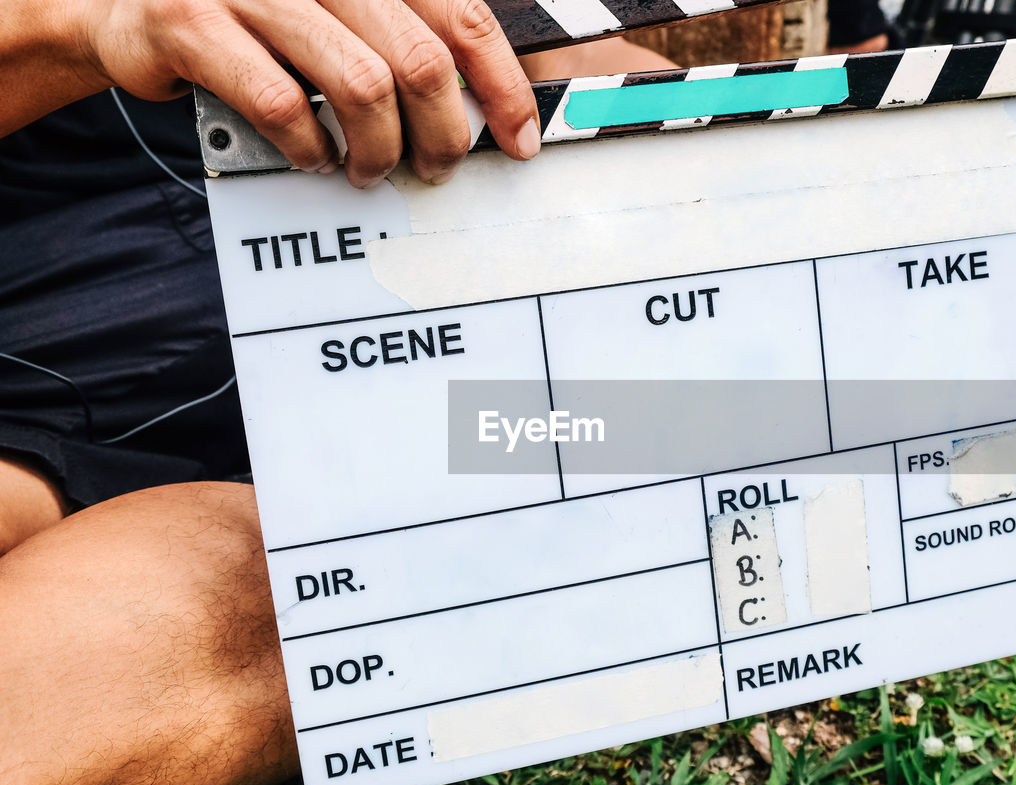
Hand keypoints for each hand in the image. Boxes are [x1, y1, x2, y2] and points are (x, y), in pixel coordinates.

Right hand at [80, 0, 540, 186]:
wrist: (130, 2)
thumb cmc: (256, 16)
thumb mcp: (340, 13)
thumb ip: (404, 40)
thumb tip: (486, 105)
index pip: (461, 15)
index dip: (501, 84)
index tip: (519, 137)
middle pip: (420, 59)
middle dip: (442, 132)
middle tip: (436, 167)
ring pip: (360, 86)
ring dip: (377, 148)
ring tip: (370, 169)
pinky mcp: (194, 22)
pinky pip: (281, 105)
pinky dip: (308, 148)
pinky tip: (314, 158)